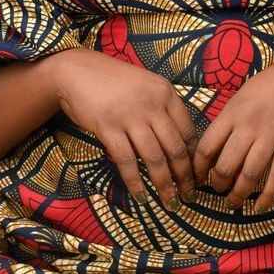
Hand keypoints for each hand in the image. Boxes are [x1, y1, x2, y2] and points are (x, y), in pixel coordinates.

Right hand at [47, 49, 198, 207]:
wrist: (76, 70)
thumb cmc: (112, 82)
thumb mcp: (145, 87)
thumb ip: (162, 109)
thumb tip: (180, 145)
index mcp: (165, 93)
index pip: (189, 131)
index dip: (195, 158)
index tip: (198, 176)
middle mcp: (152, 104)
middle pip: (176, 148)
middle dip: (185, 177)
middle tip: (190, 196)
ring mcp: (129, 115)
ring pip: (154, 158)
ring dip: (164, 185)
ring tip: (171, 203)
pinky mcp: (108, 127)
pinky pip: (127, 161)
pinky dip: (136, 182)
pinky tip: (141, 197)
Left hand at [192, 50, 273, 210]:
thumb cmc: (273, 84)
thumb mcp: (243, 95)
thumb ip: (229, 118)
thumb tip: (215, 147)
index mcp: (233, 112)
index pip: (207, 145)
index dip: (198, 166)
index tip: (197, 175)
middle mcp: (250, 125)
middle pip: (226, 164)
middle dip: (217, 183)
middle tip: (216, 190)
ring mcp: (272, 136)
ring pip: (249, 174)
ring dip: (238, 194)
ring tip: (232, 202)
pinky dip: (268, 195)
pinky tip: (260, 207)